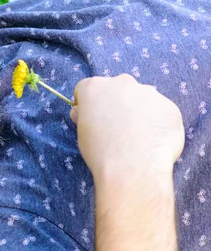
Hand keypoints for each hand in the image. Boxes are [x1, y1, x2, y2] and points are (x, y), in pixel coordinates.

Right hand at [69, 74, 184, 180]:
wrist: (133, 168)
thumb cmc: (101, 151)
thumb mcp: (81, 132)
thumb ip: (83, 115)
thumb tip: (84, 112)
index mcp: (95, 86)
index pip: (86, 89)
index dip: (88, 104)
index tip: (92, 118)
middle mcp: (122, 82)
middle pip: (117, 88)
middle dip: (116, 103)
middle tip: (116, 127)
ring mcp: (150, 93)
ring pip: (142, 98)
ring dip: (138, 110)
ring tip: (138, 136)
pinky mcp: (170, 107)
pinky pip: (160, 111)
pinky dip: (156, 122)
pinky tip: (152, 140)